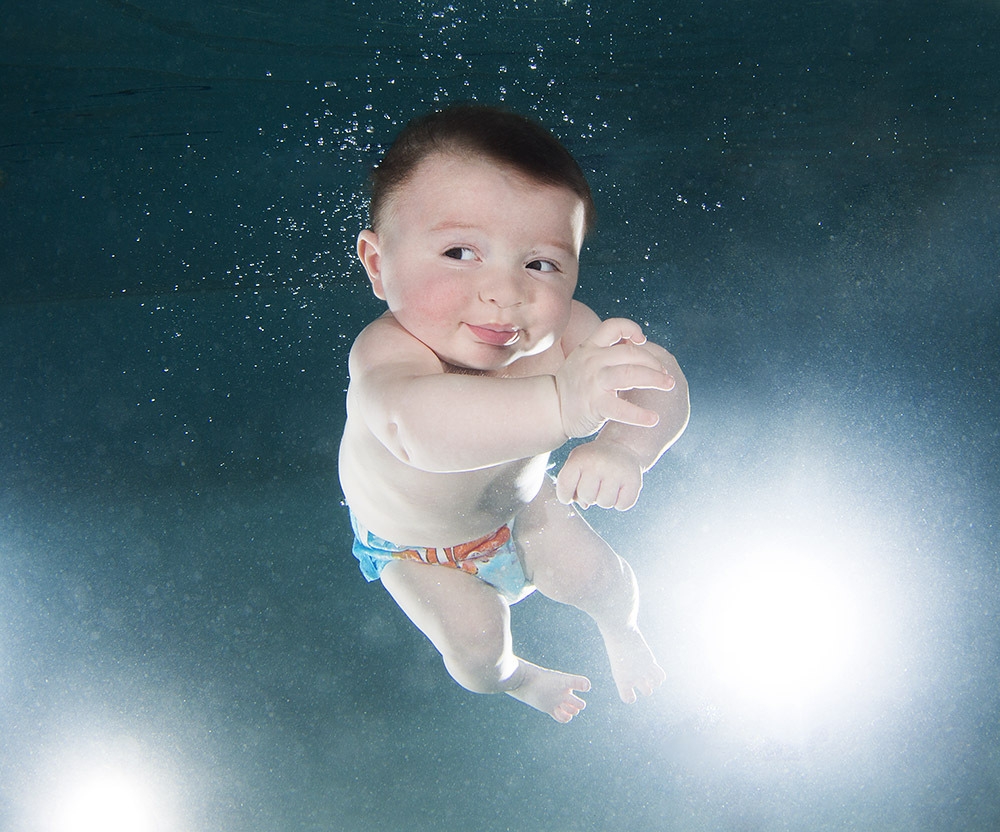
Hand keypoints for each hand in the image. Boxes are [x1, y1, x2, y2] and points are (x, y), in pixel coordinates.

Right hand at [554, 318, 674, 438]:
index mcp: (589, 347)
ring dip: (655, 379)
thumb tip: (636, 346)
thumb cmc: (573, 386)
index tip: (643, 340)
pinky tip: (652, 419)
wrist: (550, 409)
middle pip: (631, 352)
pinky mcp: (594, 403)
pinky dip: (640, 415)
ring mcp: (593, 381)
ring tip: (668, 386)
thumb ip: (605, 354)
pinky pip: (621, 408)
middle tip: (665, 375)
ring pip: (631, 373)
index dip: (632, 329)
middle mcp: (591, 360)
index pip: (613, 327)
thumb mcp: (583, 360)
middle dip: (653, 362)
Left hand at [556, 440, 644, 510]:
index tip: (571, 494)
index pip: (564, 486)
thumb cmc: (594, 461)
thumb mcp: (577, 464)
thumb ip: (571, 485)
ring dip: (606, 499)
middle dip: (590, 496)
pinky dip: (621, 502)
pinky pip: (622, 506)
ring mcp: (616, 472)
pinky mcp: (634, 481)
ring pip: (605, 503)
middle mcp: (597, 463)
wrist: (622, 447)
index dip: (565, 496)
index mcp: (579, 458)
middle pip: (586, 497)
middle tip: (596, 485)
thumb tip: (584, 505)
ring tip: (609, 485)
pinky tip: (620, 489)